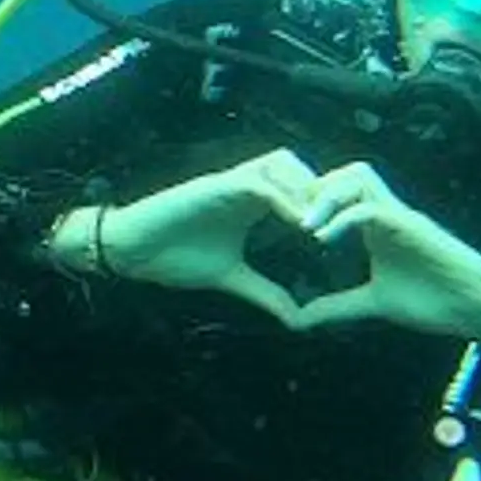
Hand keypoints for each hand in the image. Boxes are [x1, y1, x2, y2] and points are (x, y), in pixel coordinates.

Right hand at [83, 149, 336, 323]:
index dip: (324, 204)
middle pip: (299, 167)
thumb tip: (296, 318)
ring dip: (307, 189)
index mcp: (251, 202)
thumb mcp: (230, 278)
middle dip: (323, 190)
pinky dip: (285, 199)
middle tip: (346, 224)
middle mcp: (244, 184)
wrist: (131, 249)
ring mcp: (230, 181)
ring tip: (324, 225)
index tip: (350, 235)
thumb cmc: (173, 256)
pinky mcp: (215, 186)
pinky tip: (301, 225)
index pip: (298, 187)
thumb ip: (264, 291)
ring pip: (284, 163)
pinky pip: (260, 183)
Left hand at [286, 163, 480, 348]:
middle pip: (346, 172)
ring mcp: (401, 217)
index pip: (338, 192)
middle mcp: (387, 213)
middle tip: (288, 216)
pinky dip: (342, 219)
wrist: (480, 309)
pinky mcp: (413, 228)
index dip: (308, 199)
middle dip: (313, 187)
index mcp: (375, 226)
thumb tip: (299, 319)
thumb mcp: (374, 304)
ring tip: (302, 225)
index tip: (278, 220)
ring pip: (359, 177)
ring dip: (326, 196)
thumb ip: (338, 306)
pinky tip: (321, 239)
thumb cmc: (435, 301)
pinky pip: (371, 209)